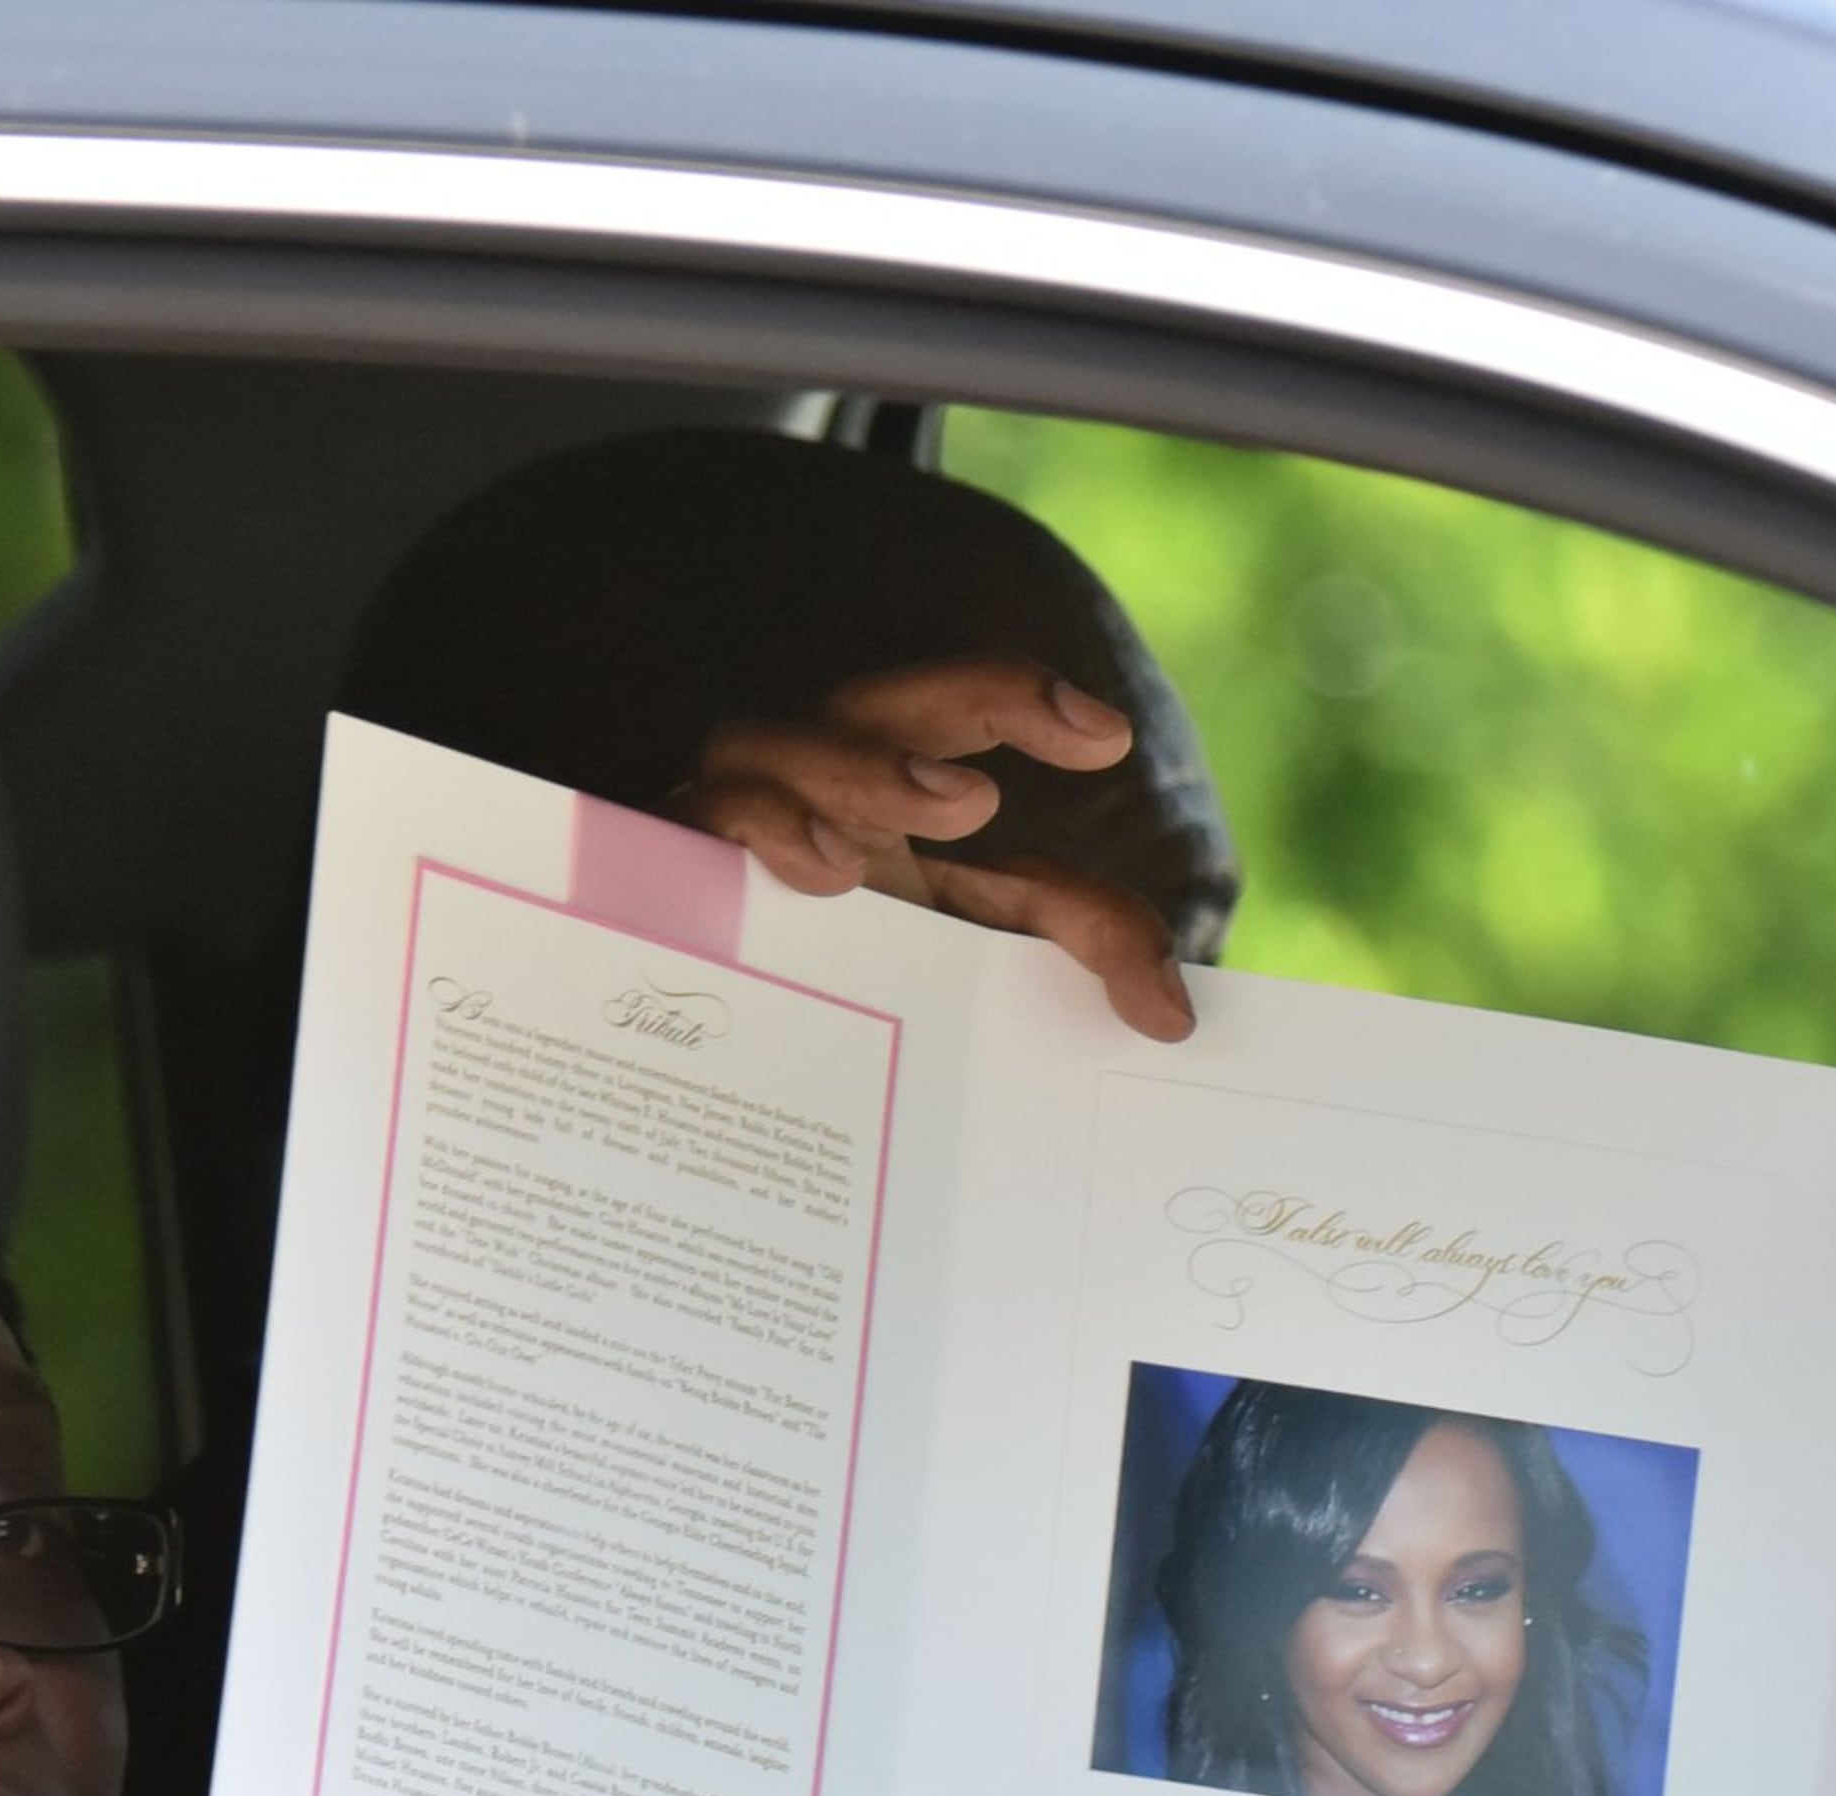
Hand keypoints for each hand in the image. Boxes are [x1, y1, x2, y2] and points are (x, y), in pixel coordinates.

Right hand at [670, 658, 1195, 1040]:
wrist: (701, 1055)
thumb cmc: (848, 975)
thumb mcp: (975, 953)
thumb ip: (1078, 944)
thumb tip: (1174, 1013)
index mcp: (891, 778)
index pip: (961, 707)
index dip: (1023, 700)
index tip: (1105, 739)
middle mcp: (812, 775)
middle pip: (868, 703)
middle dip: (942, 714)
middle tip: (990, 795)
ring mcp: (730, 817)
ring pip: (767, 754)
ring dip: (850, 779)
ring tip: (907, 831)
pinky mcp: (662, 871)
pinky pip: (689, 834)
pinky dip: (758, 837)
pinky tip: (814, 869)